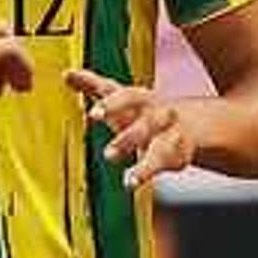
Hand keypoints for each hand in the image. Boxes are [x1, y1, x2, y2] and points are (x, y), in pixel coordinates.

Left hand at [66, 69, 201, 191]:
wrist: (191, 124)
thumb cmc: (145, 111)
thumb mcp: (121, 97)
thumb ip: (94, 86)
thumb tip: (67, 74)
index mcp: (142, 99)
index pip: (127, 97)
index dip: (111, 105)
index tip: (93, 115)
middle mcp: (158, 115)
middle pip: (147, 125)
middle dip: (129, 139)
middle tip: (109, 155)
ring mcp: (170, 136)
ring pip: (161, 149)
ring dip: (145, 165)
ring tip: (129, 180)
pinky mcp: (176, 155)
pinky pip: (165, 165)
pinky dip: (148, 173)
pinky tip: (132, 182)